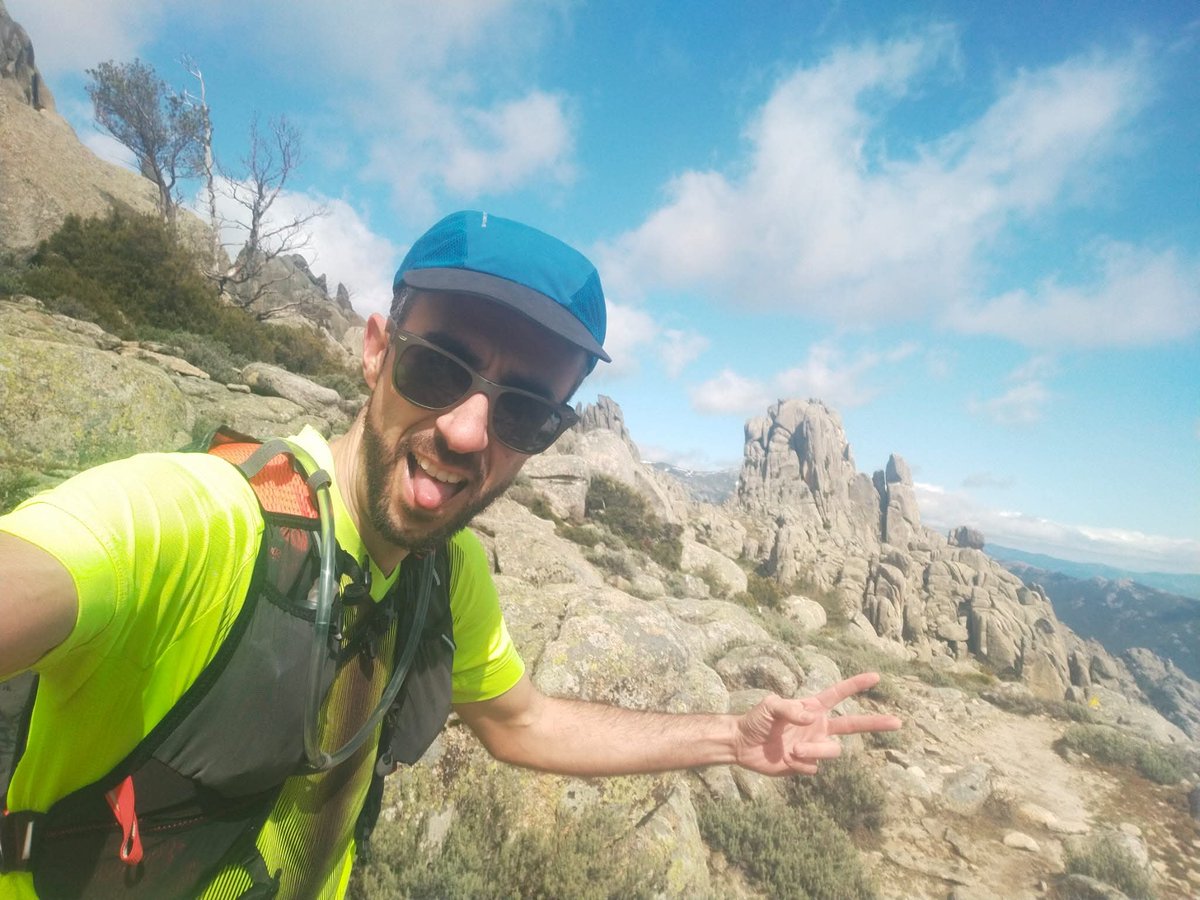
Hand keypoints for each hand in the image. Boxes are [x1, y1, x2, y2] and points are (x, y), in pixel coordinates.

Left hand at [733, 672, 901, 775]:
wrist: (742, 745)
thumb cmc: (755, 720)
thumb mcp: (769, 706)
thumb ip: (790, 708)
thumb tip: (813, 719)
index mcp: (812, 707)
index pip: (838, 694)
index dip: (856, 685)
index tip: (876, 676)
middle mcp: (818, 726)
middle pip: (854, 725)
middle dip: (876, 723)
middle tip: (898, 721)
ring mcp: (814, 746)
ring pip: (832, 751)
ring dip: (814, 751)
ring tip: (792, 750)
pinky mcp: (807, 765)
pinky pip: (813, 768)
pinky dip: (799, 764)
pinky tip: (785, 760)